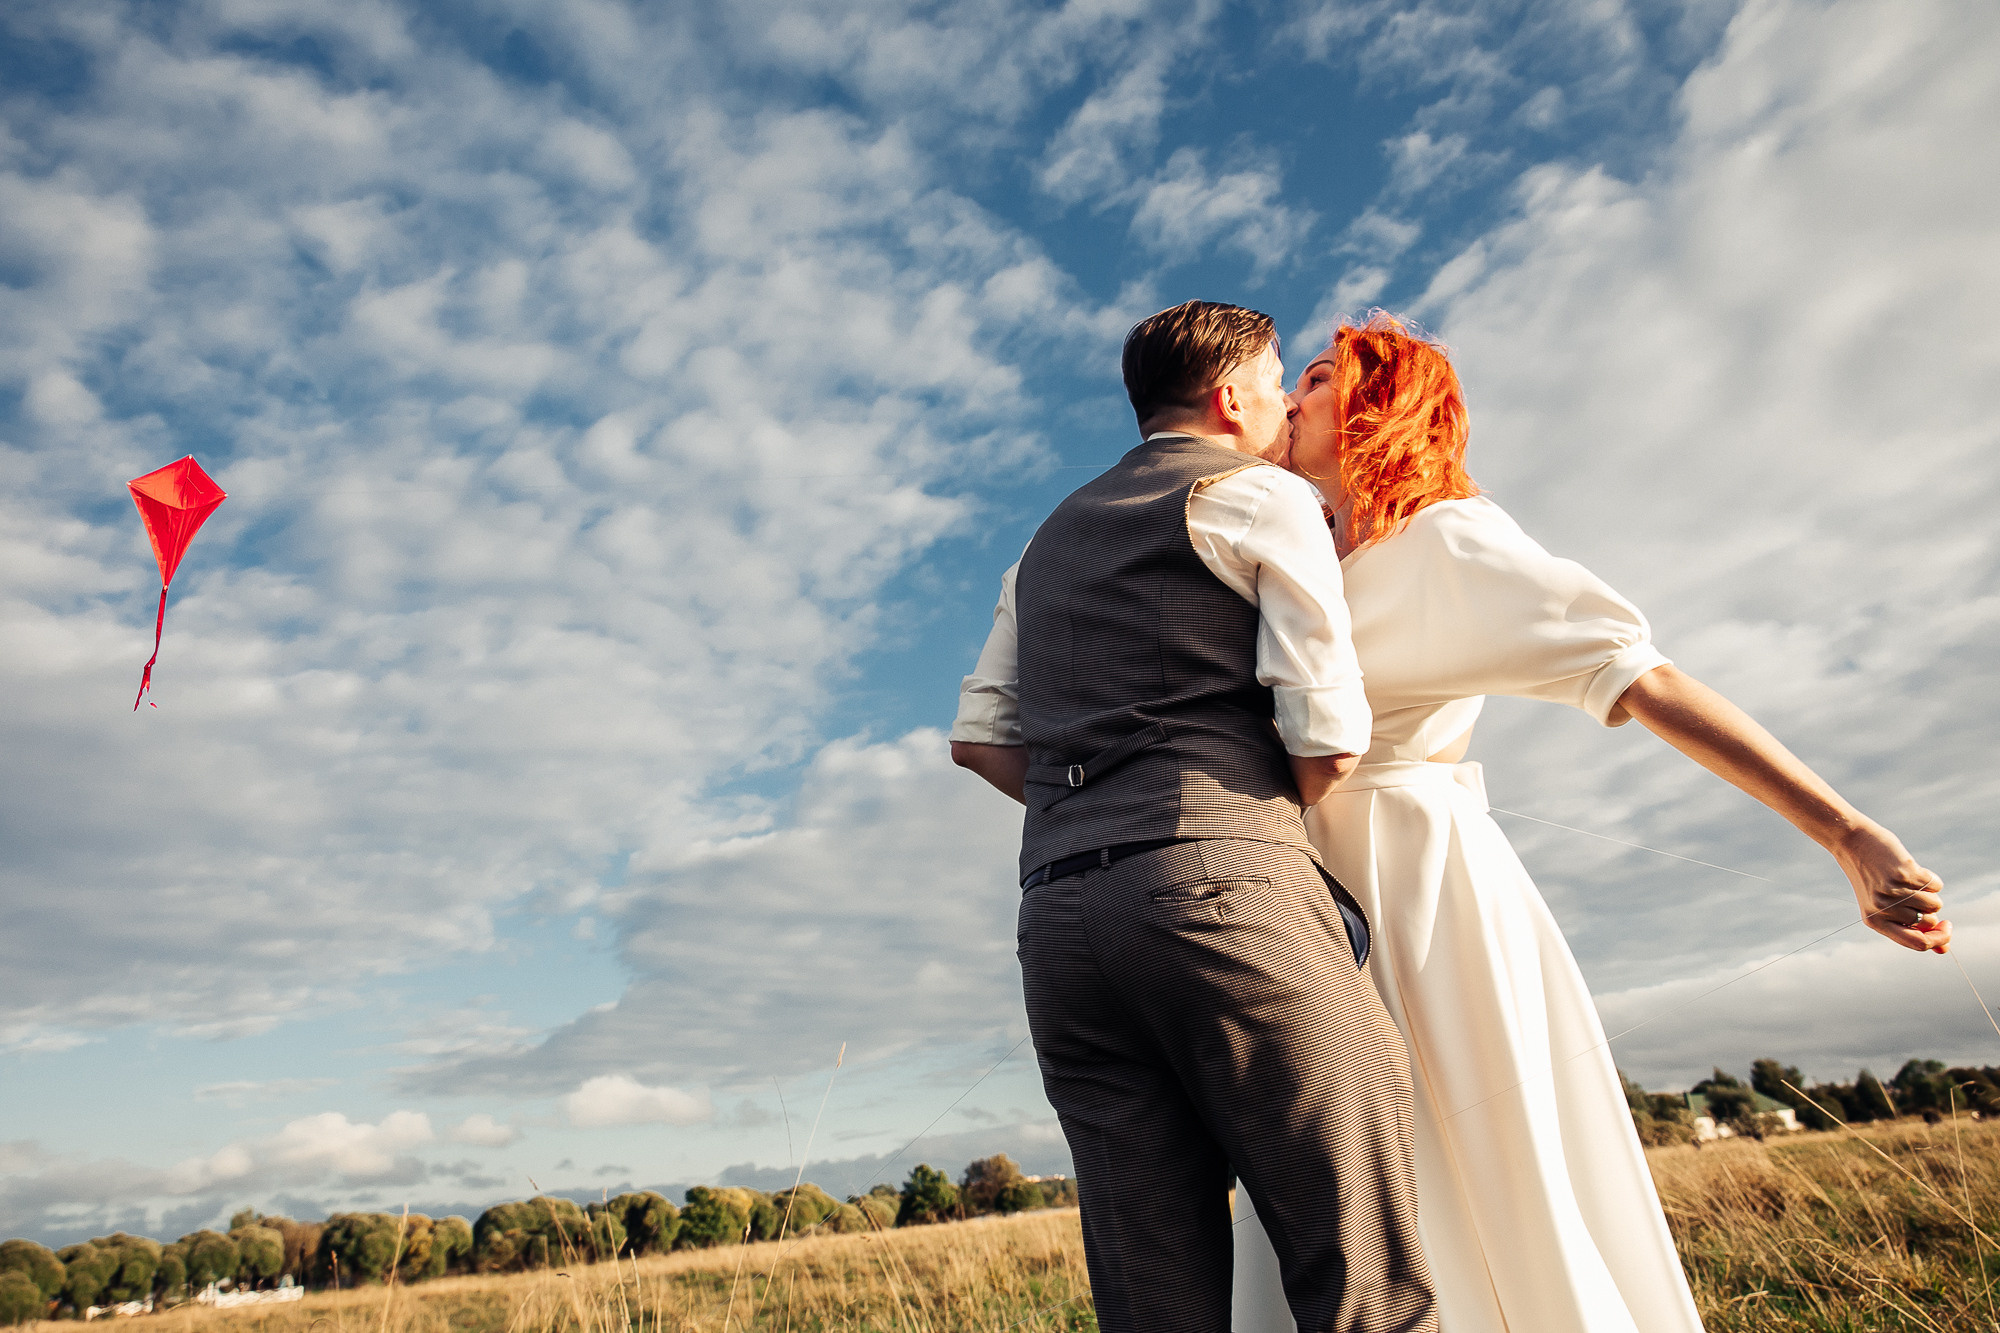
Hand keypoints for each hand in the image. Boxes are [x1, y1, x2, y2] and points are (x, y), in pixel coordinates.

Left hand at [1833, 821, 1949, 951]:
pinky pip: (1935, 885)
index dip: (1938, 940)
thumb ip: (1910, 927)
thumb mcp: (1884, 905)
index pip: (1917, 944)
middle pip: (1930, 922)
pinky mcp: (1904, 874)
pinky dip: (1930, 877)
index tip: (1946, 927)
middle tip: (1914, 893)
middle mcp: (1882, 910)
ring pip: (1935, 904)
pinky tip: (1910, 868)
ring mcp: (1893, 892)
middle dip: (1930, 909)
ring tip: (1908, 880)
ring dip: (1929, 893)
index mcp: (1874, 922)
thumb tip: (1944, 949)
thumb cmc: (1872, 876)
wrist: (1852, 841)